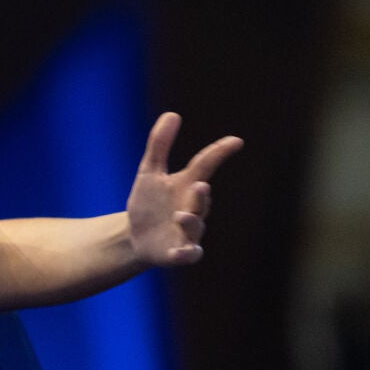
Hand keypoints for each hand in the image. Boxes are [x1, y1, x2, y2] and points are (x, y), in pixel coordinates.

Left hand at [127, 112, 242, 266]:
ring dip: (191, 221)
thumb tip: (173, 114)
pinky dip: (186, 254)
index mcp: (186, 185)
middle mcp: (192, 207)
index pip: (206, 165)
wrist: (134, 236)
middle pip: (202, 200)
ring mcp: (187, 231)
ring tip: (180, 215)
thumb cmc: (148, 202)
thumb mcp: (149, 172)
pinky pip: (188, 255)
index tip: (235, 141)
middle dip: (201, 195)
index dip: (219, 153)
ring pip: (196, 227)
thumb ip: (160, 145)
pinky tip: (182, 252)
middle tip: (199, 185)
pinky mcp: (178, 252)